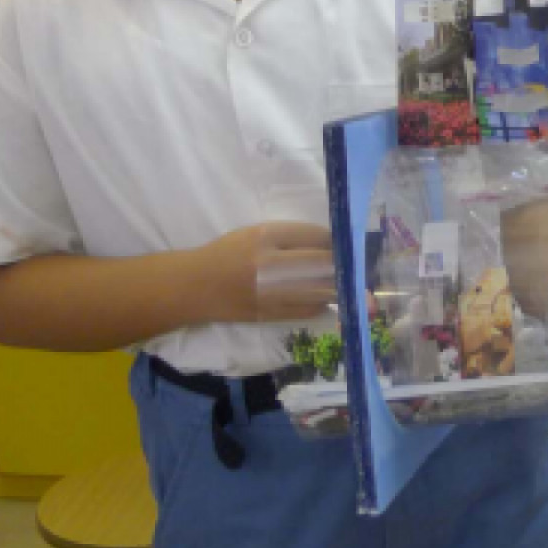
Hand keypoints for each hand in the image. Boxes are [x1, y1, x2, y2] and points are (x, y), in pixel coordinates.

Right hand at [199, 222, 334, 323]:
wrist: (195, 285)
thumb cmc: (228, 253)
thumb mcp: (257, 233)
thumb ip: (291, 237)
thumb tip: (333, 244)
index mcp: (265, 236)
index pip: (316, 235)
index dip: (336, 240)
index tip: (344, 244)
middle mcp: (269, 263)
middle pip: (323, 263)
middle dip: (342, 263)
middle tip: (352, 264)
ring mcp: (270, 291)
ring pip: (320, 289)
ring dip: (336, 286)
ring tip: (344, 282)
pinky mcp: (269, 313)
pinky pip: (308, 309)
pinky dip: (321, 303)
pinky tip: (325, 298)